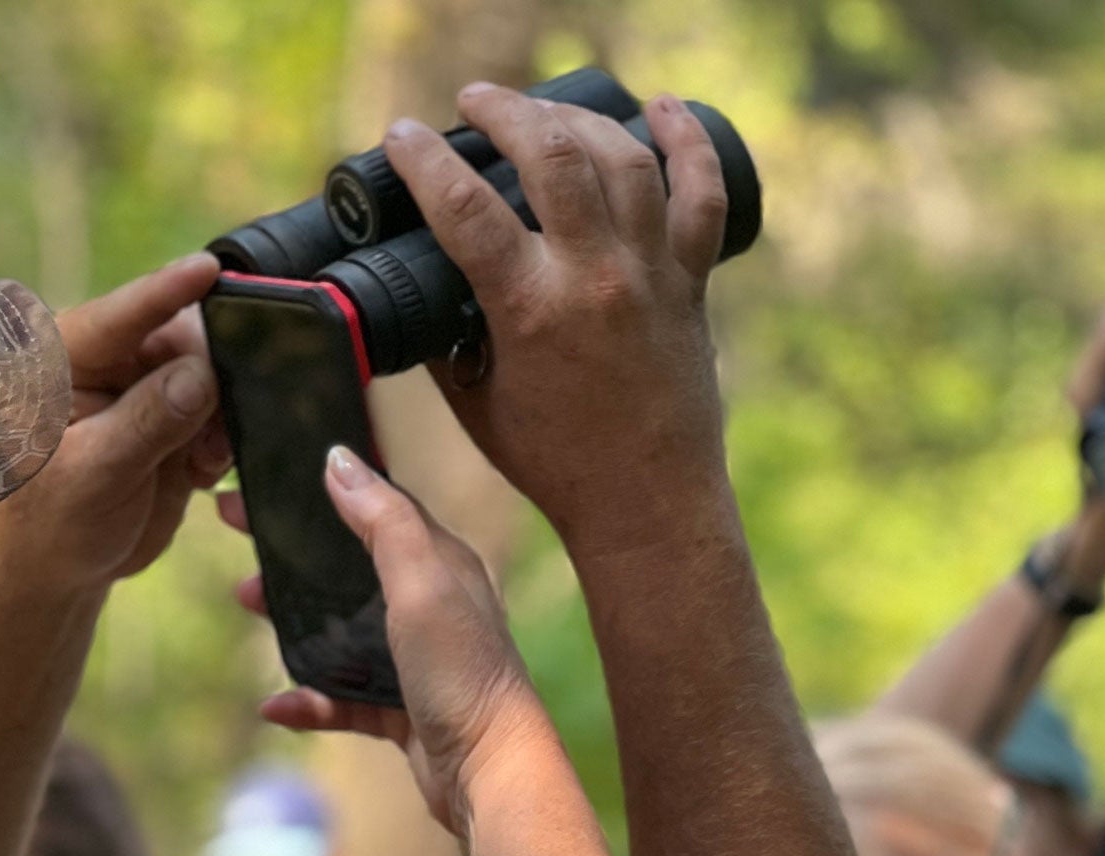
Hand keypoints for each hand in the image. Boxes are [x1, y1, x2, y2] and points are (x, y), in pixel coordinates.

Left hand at [0, 254, 232, 598]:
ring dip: (222, 412)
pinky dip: (223, 439)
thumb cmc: (51, 526)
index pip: (116, 318)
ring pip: (207, 373)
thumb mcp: (94, 475)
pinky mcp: (171, 422)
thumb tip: (201, 374)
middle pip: (175, 338)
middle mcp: (104, 365)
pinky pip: (218, 413)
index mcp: (60, 363)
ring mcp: (141, 392)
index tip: (207, 270)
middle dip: (210, 368)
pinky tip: (204, 472)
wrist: (58, 575)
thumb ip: (147, 421)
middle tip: (224, 412)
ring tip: (206, 459)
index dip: (165, 293)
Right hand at [245, 449, 550, 835]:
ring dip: (291, 620)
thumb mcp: (421, 582)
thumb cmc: (461, 671)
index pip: (372, 509)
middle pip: (346, 568)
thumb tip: (339, 458)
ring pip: (339, 632)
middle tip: (238, 541)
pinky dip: (308, 699)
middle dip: (292, 555)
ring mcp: (413, 662)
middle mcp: (428, 606)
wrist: (489, 773)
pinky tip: (276, 705)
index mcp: (438, 563)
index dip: (319, 492)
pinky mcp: (401, 712)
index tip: (262, 485)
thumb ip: (382, 522)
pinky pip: (342, 699)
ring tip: (246, 605)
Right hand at [379, 85, 732, 557]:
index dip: (426, 161)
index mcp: (533, 311)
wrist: (645, 502)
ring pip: (622, 157)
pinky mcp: (690, 282)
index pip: (465, 209)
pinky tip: (663, 107)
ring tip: (542, 112)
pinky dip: (687, 142)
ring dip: (576, 119)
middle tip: (474, 103)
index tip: (404, 135)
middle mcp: (596, 279)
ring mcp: (651, 274)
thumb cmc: (557, 465)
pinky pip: (700, 193)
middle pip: (552, 155)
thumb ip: (446, 346)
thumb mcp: (478, 407)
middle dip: (505, 111)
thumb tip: (419, 301)